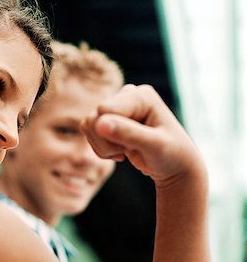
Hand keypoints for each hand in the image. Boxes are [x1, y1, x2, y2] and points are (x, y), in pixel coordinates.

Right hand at [80, 84, 204, 184]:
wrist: (174, 166)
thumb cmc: (172, 154)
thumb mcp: (154, 146)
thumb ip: (129, 133)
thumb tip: (100, 123)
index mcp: (140, 96)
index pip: (104, 109)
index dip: (112, 133)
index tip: (136, 144)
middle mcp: (127, 96)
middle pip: (93, 118)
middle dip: (106, 141)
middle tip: (129, 150)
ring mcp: (117, 108)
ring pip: (87, 125)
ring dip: (103, 147)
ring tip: (126, 151)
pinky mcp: (108, 120)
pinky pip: (88, 132)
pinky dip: (101, 149)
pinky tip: (121, 152)